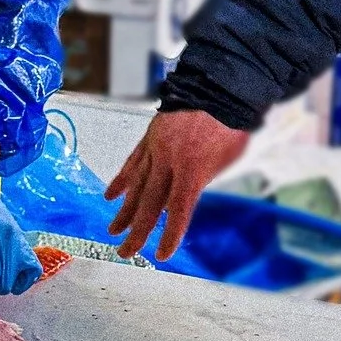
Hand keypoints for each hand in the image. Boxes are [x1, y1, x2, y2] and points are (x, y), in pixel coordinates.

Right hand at [105, 111, 248, 258]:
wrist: (215, 86)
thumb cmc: (229, 122)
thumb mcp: (227, 157)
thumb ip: (205, 179)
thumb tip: (186, 197)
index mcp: (192, 169)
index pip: (178, 210)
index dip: (170, 234)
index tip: (162, 254)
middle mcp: (169, 162)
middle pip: (149, 204)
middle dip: (137, 232)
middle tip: (126, 252)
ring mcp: (155, 149)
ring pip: (136, 185)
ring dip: (124, 211)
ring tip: (114, 230)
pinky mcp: (149, 138)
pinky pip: (132, 163)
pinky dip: (121, 180)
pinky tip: (111, 195)